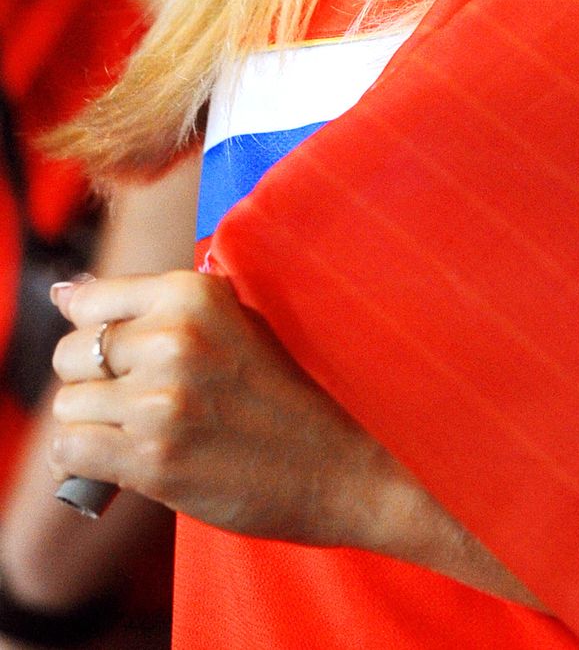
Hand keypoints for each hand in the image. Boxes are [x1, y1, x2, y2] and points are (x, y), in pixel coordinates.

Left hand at [47, 271, 408, 549]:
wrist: (334, 464)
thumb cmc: (281, 393)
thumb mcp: (233, 324)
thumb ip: (159, 308)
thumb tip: (65, 294)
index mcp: (194, 293)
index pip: (89, 299)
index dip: (92, 329)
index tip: (110, 350)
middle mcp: (173, 338)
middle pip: (70, 353)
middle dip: (91, 379)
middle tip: (133, 399)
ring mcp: (160, 401)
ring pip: (67, 405)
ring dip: (91, 424)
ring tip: (135, 432)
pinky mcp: (152, 461)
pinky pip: (70, 452)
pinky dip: (85, 462)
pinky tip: (120, 461)